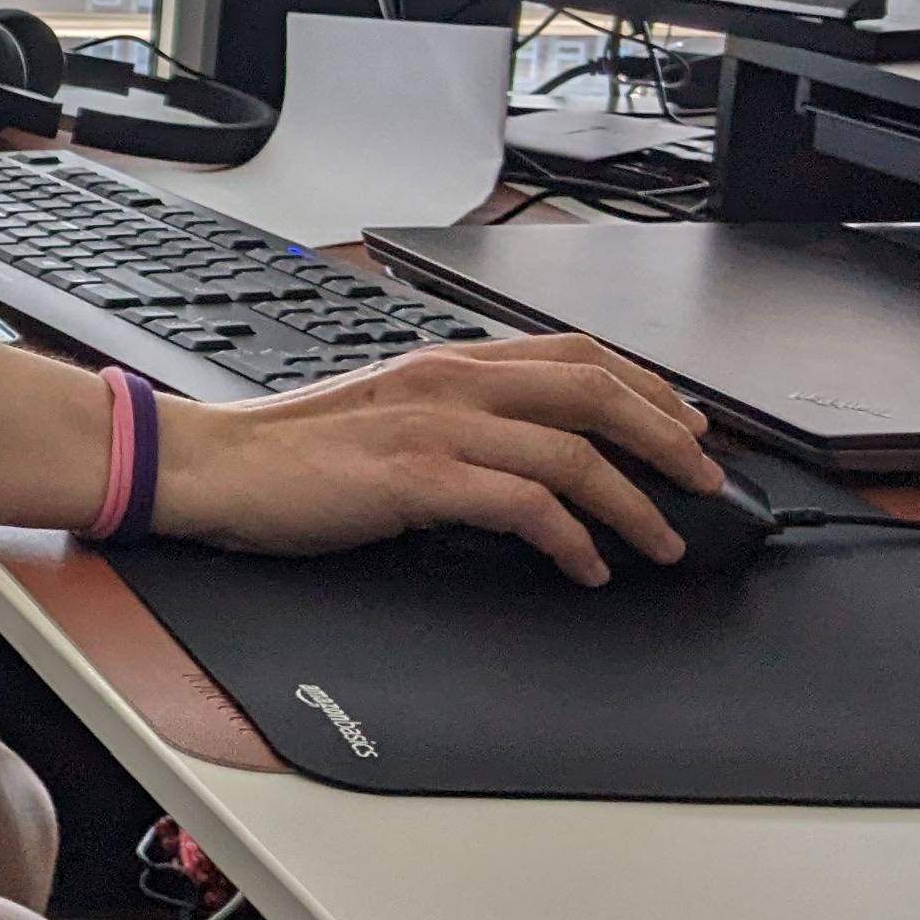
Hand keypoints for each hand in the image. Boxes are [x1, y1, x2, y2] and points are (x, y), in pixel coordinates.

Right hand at [155, 334, 722, 587]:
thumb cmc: (290, 451)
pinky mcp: (416, 478)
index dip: (648, 388)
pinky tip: (586, 565)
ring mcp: (435, 426)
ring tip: (661, 542)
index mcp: (446, 362)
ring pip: (571, 450)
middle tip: (705, 481)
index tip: (688, 425)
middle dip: (666, 438)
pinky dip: (571, 538)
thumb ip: (455, 416)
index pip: (575, 354)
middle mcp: (449, 381)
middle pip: (593, 391)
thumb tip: (529, 453)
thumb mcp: (386, 410)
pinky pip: (523, 504)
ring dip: (634, 502)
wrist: (214, 465)